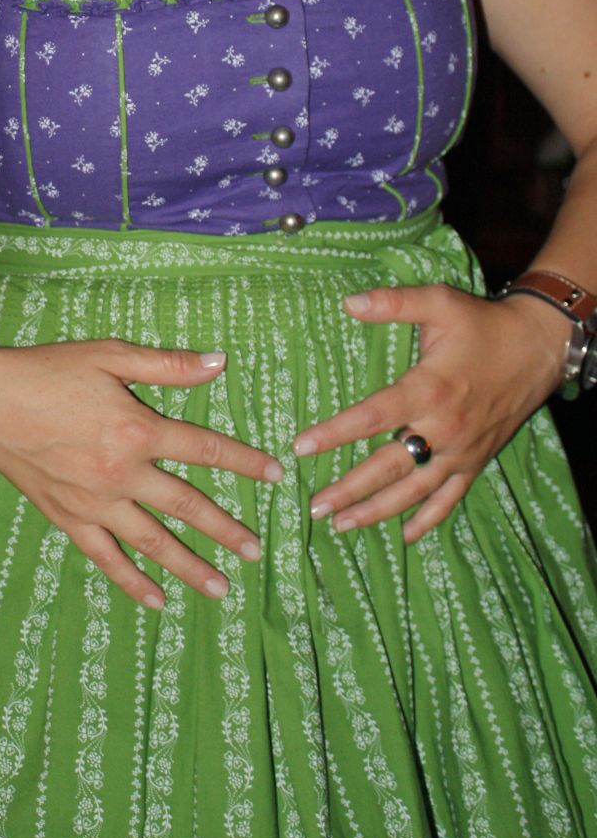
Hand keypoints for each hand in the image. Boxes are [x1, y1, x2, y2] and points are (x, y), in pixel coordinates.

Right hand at [0, 339, 284, 607]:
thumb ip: (166, 364)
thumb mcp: (109, 356)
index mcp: (137, 430)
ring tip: (222, 588)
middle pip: (187, 506)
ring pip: (153, 542)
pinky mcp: (70, 519)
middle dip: (226, 529)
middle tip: (257, 550)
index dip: (244, 462)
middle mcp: (122, 473)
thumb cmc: (48, 372)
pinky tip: (157, 600)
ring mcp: (96, 502)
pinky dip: (132, 582)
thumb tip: (219, 362)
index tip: (275, 476)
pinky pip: (106, 558)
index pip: (205, 450)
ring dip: (191, 566)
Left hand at [293, 287, 564, 541]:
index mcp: (428, 390)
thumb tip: (348, 303)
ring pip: (414, 490)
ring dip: (377, 510)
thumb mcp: (439, 302)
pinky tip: (405, 536)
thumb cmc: (482, 324)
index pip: (371, 417)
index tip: (300, 447)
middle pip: (388, 467)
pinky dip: (428, 519)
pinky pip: (450, 498)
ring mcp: (461, 450)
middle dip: (349, 490)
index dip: (334, 433)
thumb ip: (394, 302)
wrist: (537, 348)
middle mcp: (443, 428)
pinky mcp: (476, 460)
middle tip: (315, 507)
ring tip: (343, 524)